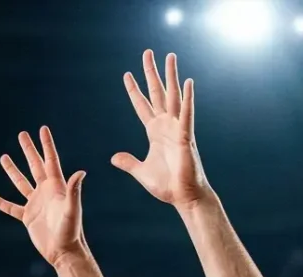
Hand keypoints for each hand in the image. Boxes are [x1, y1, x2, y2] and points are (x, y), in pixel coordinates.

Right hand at [0, 126, 84, 266]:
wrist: (63, 252)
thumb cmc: (71, 231)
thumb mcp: (72, 210)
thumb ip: (74, 191)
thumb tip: (80, 172)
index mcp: (56, 187)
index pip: (50, 160)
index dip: (46, 144)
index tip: (42, 129)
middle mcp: (45, 192)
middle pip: (35, 166)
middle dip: (29, 150)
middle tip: (22, 134)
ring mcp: (36, 204)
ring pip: (21, 183)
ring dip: (13, 170)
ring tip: (4, 157)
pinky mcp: (28, 217)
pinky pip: (12, 208)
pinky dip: (2, 203)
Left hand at [111, 50, 208, 209]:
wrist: (183, 197)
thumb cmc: (167, 185)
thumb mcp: (141, 172)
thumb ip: (128, 163)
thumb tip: (114, 157)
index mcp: (154, 132)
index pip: (142, 106)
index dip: (134, 91)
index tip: (127, 75)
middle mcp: (166, 126)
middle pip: (157, 93)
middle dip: (152, 73)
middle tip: (148, 53)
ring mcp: (177, 129)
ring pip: (173, 96)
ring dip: (171, 76)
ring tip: (169, 56)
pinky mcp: (186, 137)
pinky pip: (187, 114)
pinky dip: (188, 99)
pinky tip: (188, 82)